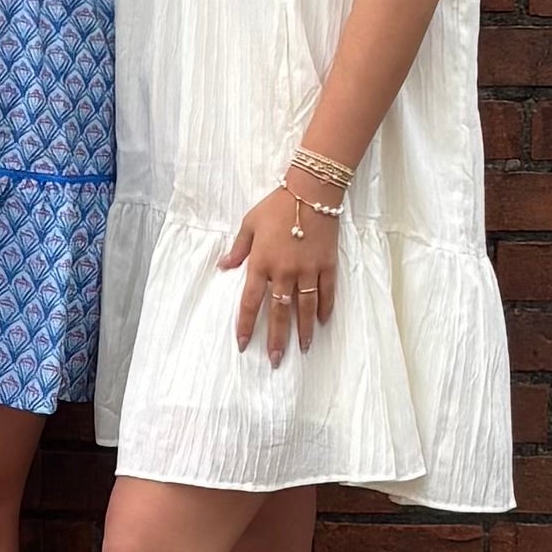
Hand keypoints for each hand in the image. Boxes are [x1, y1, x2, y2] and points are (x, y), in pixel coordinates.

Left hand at [224, 185, 338, 366]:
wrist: (311, 191)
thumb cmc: (276, 205)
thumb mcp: (249, 223)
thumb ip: (238, 249)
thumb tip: (223, 267)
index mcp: (262, 263)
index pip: (251, 301)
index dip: (247, 325)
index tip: (243, 344)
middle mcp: (284, 272)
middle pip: (279, 312)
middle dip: (277, 338)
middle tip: (276, 360)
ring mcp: (308, 270)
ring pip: (305, 308)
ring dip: (303, 330)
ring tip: (303, 348)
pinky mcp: (327, 265)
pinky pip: (327, 292)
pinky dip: (325, 308)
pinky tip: (323, 322)